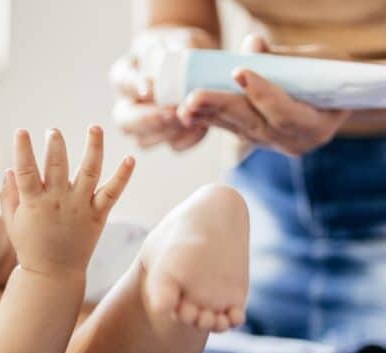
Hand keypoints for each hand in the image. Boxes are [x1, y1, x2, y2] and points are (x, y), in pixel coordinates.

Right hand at [0, 126, 134, 274]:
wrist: (53, 275)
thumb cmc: (30, 247)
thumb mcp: (13, 222)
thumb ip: (10, 196)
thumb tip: (10, 169)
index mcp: (33, 203)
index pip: (26, 170)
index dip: (23, 149)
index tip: (21, 131)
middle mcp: (57, 202)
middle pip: (57, 166)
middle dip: (55, 145)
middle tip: (54, 131)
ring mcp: (79, 208)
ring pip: (88, 172)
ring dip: (93, 148)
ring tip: (95, 128)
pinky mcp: (97, 216)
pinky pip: (112, 193)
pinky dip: (123, 176)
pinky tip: (131, 158)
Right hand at [111, 27, 217, 151]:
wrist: (195, 60)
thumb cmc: (183, 46)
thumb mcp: (181, 40)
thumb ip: (179, 50)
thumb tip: (181, 64)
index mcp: (124, 75)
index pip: (122, 82)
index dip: (134, 87)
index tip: (149, 88)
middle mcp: (128, 104)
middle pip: (124, 121)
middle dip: (147, 120)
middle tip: (171, 112)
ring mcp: (145, 125)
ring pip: (143, 140)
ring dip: (166, 133)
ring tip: (189, 119)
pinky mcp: (169, 136)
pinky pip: (172, 146)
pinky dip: (187, 139)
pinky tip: (202, 126)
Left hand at [177, 35, 351, 155]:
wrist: (332, 95)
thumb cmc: (330, 73)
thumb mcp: (318, 60)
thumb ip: (284, 57)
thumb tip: (251, 44)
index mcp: (316, 126)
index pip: (285, 114)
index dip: (262, 94)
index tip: (240, 71)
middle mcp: (292, 141)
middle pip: (253, 124)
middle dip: (222, 108)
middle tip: (195, 97)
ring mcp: (271, 143)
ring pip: (236, 128)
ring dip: (207, 115)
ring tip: (184, 105)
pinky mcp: (253, 138)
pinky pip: (230, 128)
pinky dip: (209, 117)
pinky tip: (187, 111)